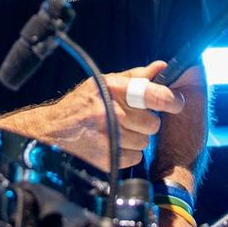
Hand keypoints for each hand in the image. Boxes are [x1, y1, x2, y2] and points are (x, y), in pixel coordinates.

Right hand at [0, 60, 184, 170]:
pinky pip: (134, 158)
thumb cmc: (82, 104)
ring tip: (118, 132)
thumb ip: (135, 77)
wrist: (51, 131)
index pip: (151, 94)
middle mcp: (109, 112)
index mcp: (111, 89)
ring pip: (144, 142)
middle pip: (152, 123)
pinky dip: (128, 153)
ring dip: (136, 139)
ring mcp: (106, 137)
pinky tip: (113, 144)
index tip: (176, 103)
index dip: (169, 99)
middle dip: (146, 122)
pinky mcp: (105, 158)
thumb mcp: (105, 82)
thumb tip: (162, 68)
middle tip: (131, 119)